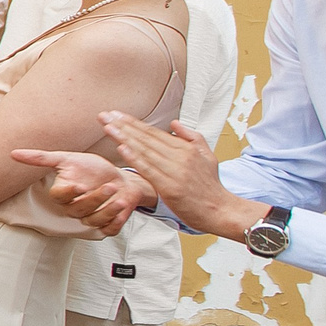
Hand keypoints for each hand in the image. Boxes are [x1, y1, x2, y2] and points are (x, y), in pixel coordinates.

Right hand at [12, 146, 148, 233]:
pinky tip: (123, 208)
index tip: (80, 185)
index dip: (68, 193)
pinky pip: (109, 229)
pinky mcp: (108, 224)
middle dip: (95, 199)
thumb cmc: (92, 169)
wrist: (119, 178)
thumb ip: (41, 158)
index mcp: (64, 193)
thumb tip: (13, 153)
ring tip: (119, 198)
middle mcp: (75, 207)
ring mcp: (91, 217)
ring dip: (108, 211)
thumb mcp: (68, 158)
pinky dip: (116, 221)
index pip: (58, 197)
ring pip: (94, 221)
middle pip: (78, 210)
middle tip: (109, 187)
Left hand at [101, 114, 263, 239]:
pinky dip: (134, 158)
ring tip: (108, 127)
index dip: (133, 123)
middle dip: (123, 125)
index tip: (116, 114)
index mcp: (186, 149)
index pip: (154, 132)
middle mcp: (180, 157)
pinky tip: (121, 148)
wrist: (220, 210)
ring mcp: (175, 172)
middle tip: (104, 115)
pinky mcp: (170, 188)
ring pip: (145, 151)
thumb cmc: (210, 185)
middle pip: (146, 138)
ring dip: (124, 138)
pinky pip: (149, 170)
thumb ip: (191, 137)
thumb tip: (174, 123)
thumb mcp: (207, 155)